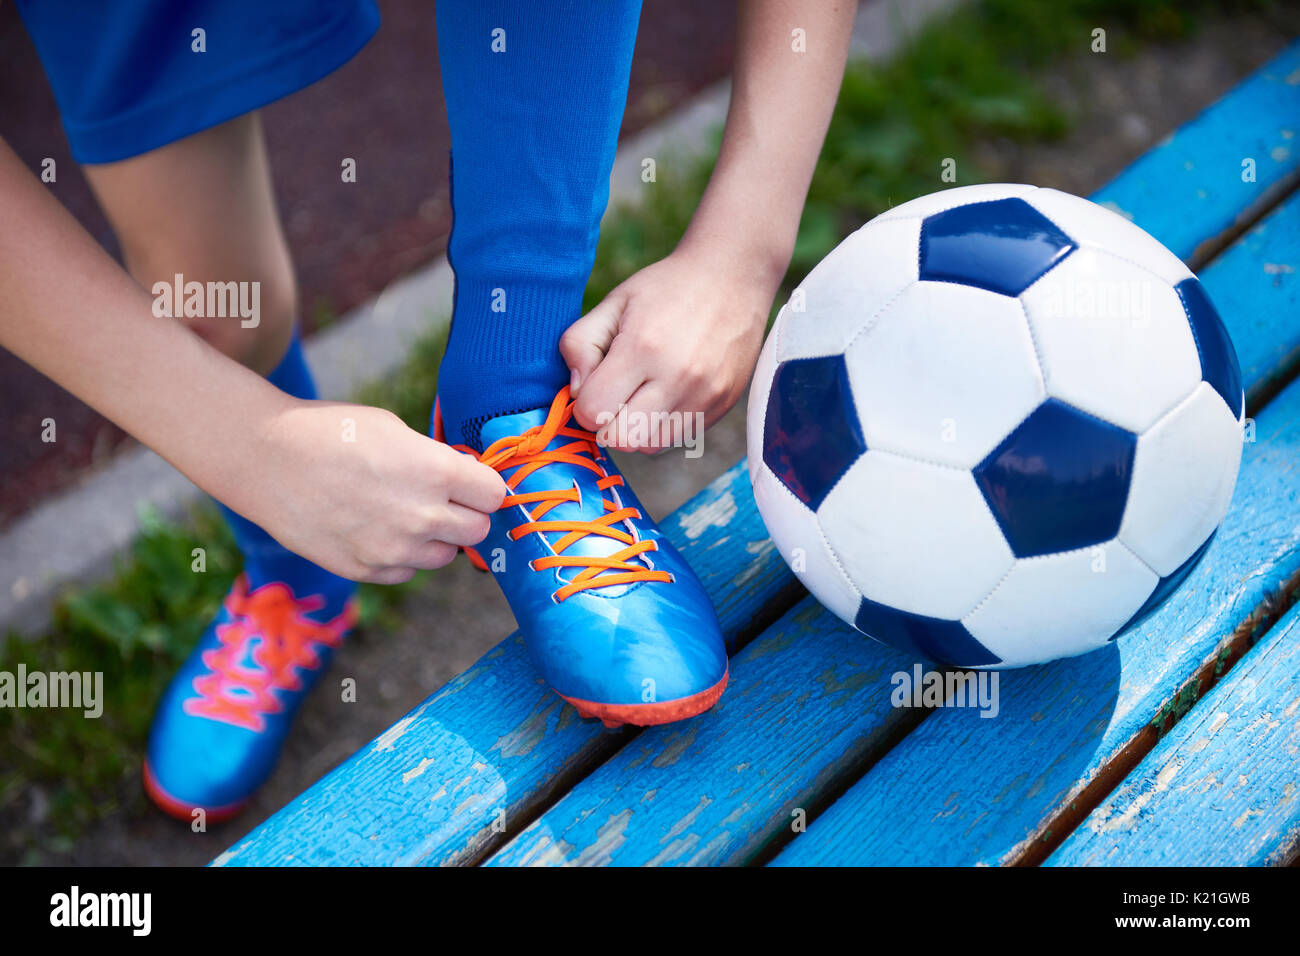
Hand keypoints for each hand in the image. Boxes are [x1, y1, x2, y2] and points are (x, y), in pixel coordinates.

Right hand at [230, 401, 506, 583]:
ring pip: (445, 556)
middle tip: (443, 498)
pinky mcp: (366, 570)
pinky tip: (377, 528)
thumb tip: (466, 479)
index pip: (495, 495)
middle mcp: (422, 516)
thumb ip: (437, 460)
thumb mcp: (396, 430)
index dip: (484, 486)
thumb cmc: (331, 432)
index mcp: (436, 472)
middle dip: (466, 513)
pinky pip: (406, 571)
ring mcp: (393, 549)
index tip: (471, 482)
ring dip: (435, 538)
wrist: (265, 458)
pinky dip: (402, 556)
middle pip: (478, 530)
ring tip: (404, 512)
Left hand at [561, 245, 774, 451]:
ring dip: (636, 427)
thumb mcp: (614, 302)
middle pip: (620, 439)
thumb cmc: (666, 288)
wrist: (733, 276)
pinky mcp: (722, 405)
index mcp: (644, 347)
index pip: (593, 411)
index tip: (595, 383)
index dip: (585, 402)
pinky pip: (679, 437)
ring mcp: (705, 396)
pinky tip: (669, 390)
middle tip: (615, 392)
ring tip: (643, 391)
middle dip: (607, 422)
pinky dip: (664, 423)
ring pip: (649, 445)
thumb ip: (579, 344)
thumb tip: (576, 393)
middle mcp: (678, 378)